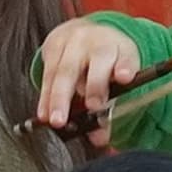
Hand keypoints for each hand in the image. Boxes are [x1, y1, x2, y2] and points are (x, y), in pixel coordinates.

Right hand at [35, 19, 141, 141]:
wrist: (83, 33)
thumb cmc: (103, 63)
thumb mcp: (114, 80)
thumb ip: (110, 110)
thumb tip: (99, 138)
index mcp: (122, 49)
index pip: (127, 57)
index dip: (125, 66)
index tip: (125, 77)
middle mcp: (99, 42)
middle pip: (97, 62)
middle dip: (93, 86)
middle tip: (92, 107)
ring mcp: (76, 41)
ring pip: (66, 70)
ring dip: (60, 98)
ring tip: (58, 120)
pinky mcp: (54, 45)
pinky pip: (48, 74)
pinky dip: (46, 97)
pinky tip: (45, 113)